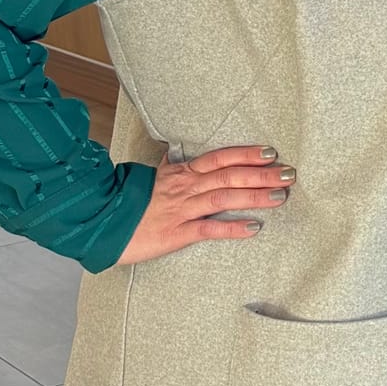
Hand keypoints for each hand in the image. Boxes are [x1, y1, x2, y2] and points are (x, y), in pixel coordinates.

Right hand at [116, 146, 294, 265]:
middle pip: (228, 176)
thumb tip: (183, 154)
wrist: (95, 221)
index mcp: (181, 173)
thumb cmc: (126, 200)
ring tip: (281, 196)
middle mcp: (184, 188)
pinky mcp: (175, 233)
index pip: (219, 158)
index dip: (246, 154)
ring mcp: (180, 210)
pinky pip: (208, 230)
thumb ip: (173, 168)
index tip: (271, 152)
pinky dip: (232, 228)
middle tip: (290, 173)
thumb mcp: (153, 178)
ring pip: (223, 199)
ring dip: (254, 197)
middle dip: (261, 174)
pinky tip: (254, 228)